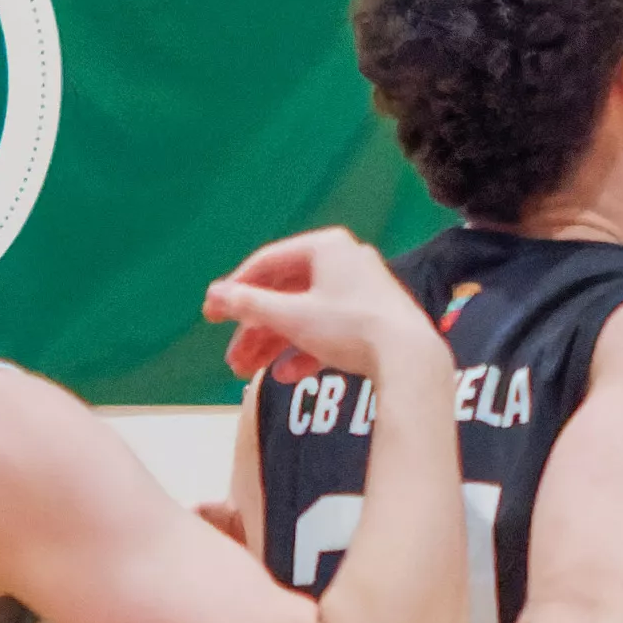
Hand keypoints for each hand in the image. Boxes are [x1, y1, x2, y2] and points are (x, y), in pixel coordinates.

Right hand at [206, 228, 439, 390]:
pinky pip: (329, 332)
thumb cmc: (349, 327)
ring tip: (245, 371)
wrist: (411, 358)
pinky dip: (306, 351)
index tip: (211, 314)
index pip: (267, 262)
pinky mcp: (372, 321)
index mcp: (325, 247)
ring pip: (304, 316)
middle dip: (254, 329)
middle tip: (230, 356)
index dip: (235, 289)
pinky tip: (286, 375)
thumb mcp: (291, 316)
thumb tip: (213, 295)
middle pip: (285, 294)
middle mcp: (344, 262)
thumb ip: (249, 305)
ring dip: (273, 344)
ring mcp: (361, 292)